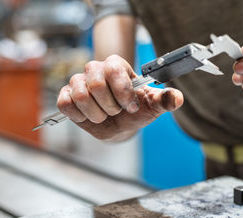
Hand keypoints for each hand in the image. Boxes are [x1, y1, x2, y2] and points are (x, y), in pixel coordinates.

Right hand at [57, 55, 183, 139]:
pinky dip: (79, 116)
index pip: (114, 68)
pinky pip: (65, 104)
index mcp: (117, 66)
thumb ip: (165, 100)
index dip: (122, 92)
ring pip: (79, 95)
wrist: (121, 126)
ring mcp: (79, 82)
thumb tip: (177, 98)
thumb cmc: (137, 111)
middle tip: (117, 111)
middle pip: (95, 84)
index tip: (131, 107)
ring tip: (104, 115)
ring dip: (96, 114)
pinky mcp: (66, 95)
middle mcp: (96, 70)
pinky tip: (89, 117)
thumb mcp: (153, 106)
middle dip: (110, 107)